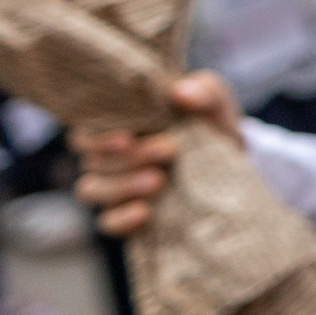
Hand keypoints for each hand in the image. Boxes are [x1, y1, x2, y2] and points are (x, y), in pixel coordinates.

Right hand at [70, 71, 242, 235]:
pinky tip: (145, 212)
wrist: (231, 163)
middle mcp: (108, 157)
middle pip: (92, 160)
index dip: (97, 136)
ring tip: (159, 180)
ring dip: (122, 185)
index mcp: (118, 125)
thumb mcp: (213, 102)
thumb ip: (203, 92)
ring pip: (91, 190)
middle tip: (168, 151)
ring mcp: (114, 188)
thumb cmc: (210, 124)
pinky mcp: (126, 216)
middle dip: (130, 157)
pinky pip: (108, 223)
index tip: (128, 137)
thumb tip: (180, 92)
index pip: (84, 132)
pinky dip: (122, 218)